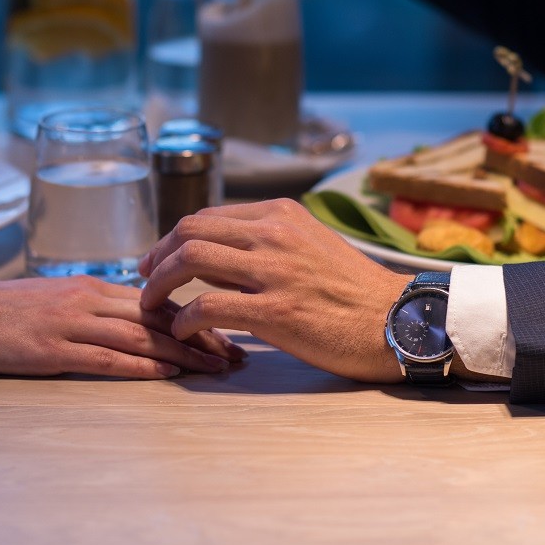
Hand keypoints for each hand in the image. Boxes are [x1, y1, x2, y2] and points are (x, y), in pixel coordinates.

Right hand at [0, 276, 246, 378]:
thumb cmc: (12, 312)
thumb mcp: (62, 300)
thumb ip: (101, 309)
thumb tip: (140, 320)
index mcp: (95, 287)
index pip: (157, 302)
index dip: (197, 318)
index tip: (228, 333)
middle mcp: (90, 300)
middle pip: (158, 317)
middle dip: (203, 335)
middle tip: (237, 354)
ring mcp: (72, 323)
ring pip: (140, 336)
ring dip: (183, 353)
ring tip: (215, 367)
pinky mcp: (53, 349)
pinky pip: (105, 357)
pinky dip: (140, 365)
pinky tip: (167, 372)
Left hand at [138, 199, 412, 381]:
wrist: (400, 321)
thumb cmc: (353, 291)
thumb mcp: (308, 246)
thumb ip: (263, 245)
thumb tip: (212, 259)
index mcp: (280, 215)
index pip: (207, 216)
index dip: (171, 238)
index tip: (156, 259)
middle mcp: (274, 234)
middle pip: (189, 231)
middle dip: (155, 256)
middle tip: (144, 281)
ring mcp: (275, 271)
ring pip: (190, 260)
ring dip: (158, 283)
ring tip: (151, 305)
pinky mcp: (277, 311)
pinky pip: (208, 306)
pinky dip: (183, 317)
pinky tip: (182, 329)